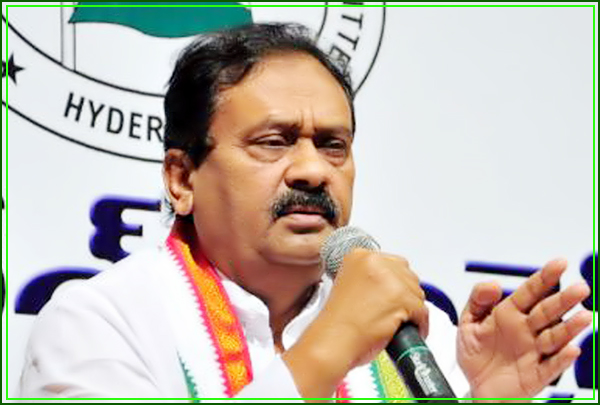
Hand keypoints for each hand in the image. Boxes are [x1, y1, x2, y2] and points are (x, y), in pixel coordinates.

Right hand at [283, 249, 427, 398]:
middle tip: (398, 310)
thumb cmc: (338, 322)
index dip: (396, 282)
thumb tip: (392, 284)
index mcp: (359, 256)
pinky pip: (422, 311)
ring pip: (417, 293)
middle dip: (406, 294)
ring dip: (413, 309)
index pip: (393, 262)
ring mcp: (388, 279)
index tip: (394, 294)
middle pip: (407, 275)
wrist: (333, 341)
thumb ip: (370, 278)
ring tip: (401, 321)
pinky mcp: (400, 298)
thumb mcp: (349, 285)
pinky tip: (411, 330)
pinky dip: (420, 324)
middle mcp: (374, 262)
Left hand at [457, 259, 591, 401]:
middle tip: (580, 288)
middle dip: (564, 300)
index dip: (544, 277)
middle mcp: (526, 330)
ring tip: (583, 317)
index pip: (530, 292)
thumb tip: (492, 284)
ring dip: (570, 328)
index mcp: (510, 313)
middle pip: (547, 312)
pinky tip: (571, 349)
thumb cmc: (476, 355)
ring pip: (554, 338)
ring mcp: (533, 352)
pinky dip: (561, 359)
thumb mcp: (468, 323)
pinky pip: (550, 366)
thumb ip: (478, 300)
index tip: (560, 263)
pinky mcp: (536, 375)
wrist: (477, 387)